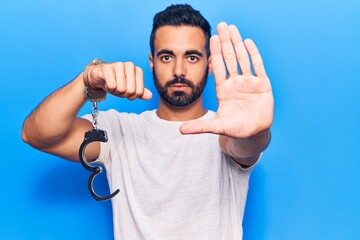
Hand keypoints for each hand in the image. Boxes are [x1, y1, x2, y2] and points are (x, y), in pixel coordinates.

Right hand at [83, 61, 151, 99]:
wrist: (99, 76)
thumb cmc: (116, 82)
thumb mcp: (130, 89)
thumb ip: (140, 92)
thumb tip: (150, 96)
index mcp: (138, 70)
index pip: (139, 92)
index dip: (131, 96)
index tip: (126, 90)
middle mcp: (129, 65)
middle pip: (131, 91)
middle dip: (123, 94)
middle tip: (118, 87)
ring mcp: (118, 65)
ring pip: (121, 89)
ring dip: (115, 91)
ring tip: (112, 84)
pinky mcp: (107, 68)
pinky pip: (111, 85)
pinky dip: (108, 88)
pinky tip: (106, 82)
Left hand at [180, 22, 273, 137]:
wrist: (254, 133)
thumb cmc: (235, 129)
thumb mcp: (217, 127)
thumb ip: (200, 127)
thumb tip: (180, 130)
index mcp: (223, 89)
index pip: (218, 67)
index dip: (215, 52)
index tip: (211, 38)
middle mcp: (235, 82)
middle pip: (229, 58)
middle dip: (225, 42)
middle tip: (221, 25)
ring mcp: (249, 82)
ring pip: (242, 59)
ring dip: (238, 44)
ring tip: (233, 28)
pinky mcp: (262, 84)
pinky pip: (258, 66)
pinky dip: (253, 54)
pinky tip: (248, 42)